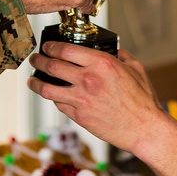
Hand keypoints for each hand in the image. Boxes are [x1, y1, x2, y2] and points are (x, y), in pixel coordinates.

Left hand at [27, 43, 164, 153]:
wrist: (144, 129)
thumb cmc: (142, 101)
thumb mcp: (136, 69)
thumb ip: (123, 56)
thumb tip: (116, 51)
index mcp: (101, 63)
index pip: (65, 49)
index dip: (51, 46)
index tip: (47, 46)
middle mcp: (88, 79)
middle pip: (51, 66)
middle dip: (38, 60)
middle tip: (35, 59)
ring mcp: (82, 99)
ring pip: (47, 88)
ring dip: (35, 82)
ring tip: (32, 79)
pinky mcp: (80, 116)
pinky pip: (59, 104)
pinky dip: (53, 99)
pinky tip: (52, 96)